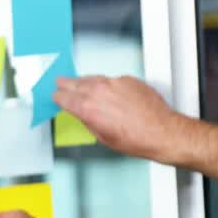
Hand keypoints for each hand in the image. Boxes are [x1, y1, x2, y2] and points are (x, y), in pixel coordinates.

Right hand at [53, 76, 184, 161]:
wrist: (161, 132)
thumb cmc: (136, 139)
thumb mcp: (103, 137)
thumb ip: (88, 121)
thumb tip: (83, 114)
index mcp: (88, 108)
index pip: (64, 97)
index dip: (58, 98)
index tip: (56, 97)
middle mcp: (99, 91)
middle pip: (75, 83)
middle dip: (66, 84)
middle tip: (60, 83)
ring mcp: (114, 83)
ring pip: (92, 78)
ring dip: (84, 81)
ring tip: (80, 84)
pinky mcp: (128, 79)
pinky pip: (111, 79)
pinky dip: (107, 84)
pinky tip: (108, 91)